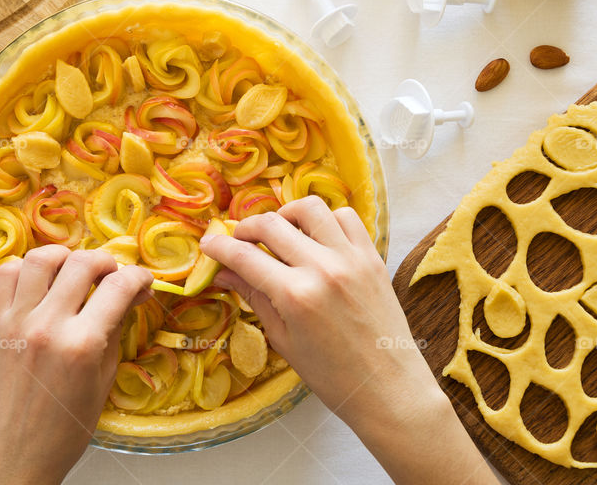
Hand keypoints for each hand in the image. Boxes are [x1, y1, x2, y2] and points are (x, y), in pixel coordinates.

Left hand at [0, 246, 151, 484]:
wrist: (15, 452)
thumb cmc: (67, 425)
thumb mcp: (104, 378)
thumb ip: (115, 329)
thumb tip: (131, 295)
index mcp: (82, 344)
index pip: (119, 287)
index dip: (138, 277)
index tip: (142, 282)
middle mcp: (47, 326)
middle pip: (82, 263)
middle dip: (106, 262)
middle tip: (111, 275)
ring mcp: (15, 321)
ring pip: (40, 258)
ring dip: (64, 257)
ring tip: (73, 271)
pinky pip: (6, 274)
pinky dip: (26, 269)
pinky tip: (40, 282)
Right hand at [200, 197, 497, 484]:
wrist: (388, 388)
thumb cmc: (331, 376)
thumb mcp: (283, 340)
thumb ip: (254, 298)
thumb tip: (223, 273)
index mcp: (295, 296)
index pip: (245, 256)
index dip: (219, 246)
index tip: (208, 242)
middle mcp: (323, 269)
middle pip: (272, 225)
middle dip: (246, 227)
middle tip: (239, 240)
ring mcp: (351, 259)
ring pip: (310, 208)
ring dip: (286, 214)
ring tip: (280, 233)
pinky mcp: (373, 257)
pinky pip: (346, 218)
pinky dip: (326, 221)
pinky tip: (316, 239)